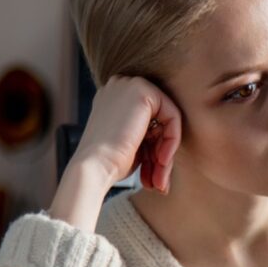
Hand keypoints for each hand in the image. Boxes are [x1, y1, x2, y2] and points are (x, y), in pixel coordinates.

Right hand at [71, 75, 182, 193]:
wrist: (95, 167)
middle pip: (159, 120)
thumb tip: (170, 141)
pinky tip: (161, 161)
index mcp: (113, 99)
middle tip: (159, 181)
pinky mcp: (142, 90)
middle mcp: (120, 87)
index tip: (153, 174)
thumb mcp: (132, 144)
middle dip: (161, 152)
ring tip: (159, 180)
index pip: (148, 122)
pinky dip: (172, 141)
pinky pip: (173, 116)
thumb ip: (149, 134)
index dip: (154, 149)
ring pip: (167, 120)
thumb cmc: (110, 163)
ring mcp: (129, 85)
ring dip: (166, 152)